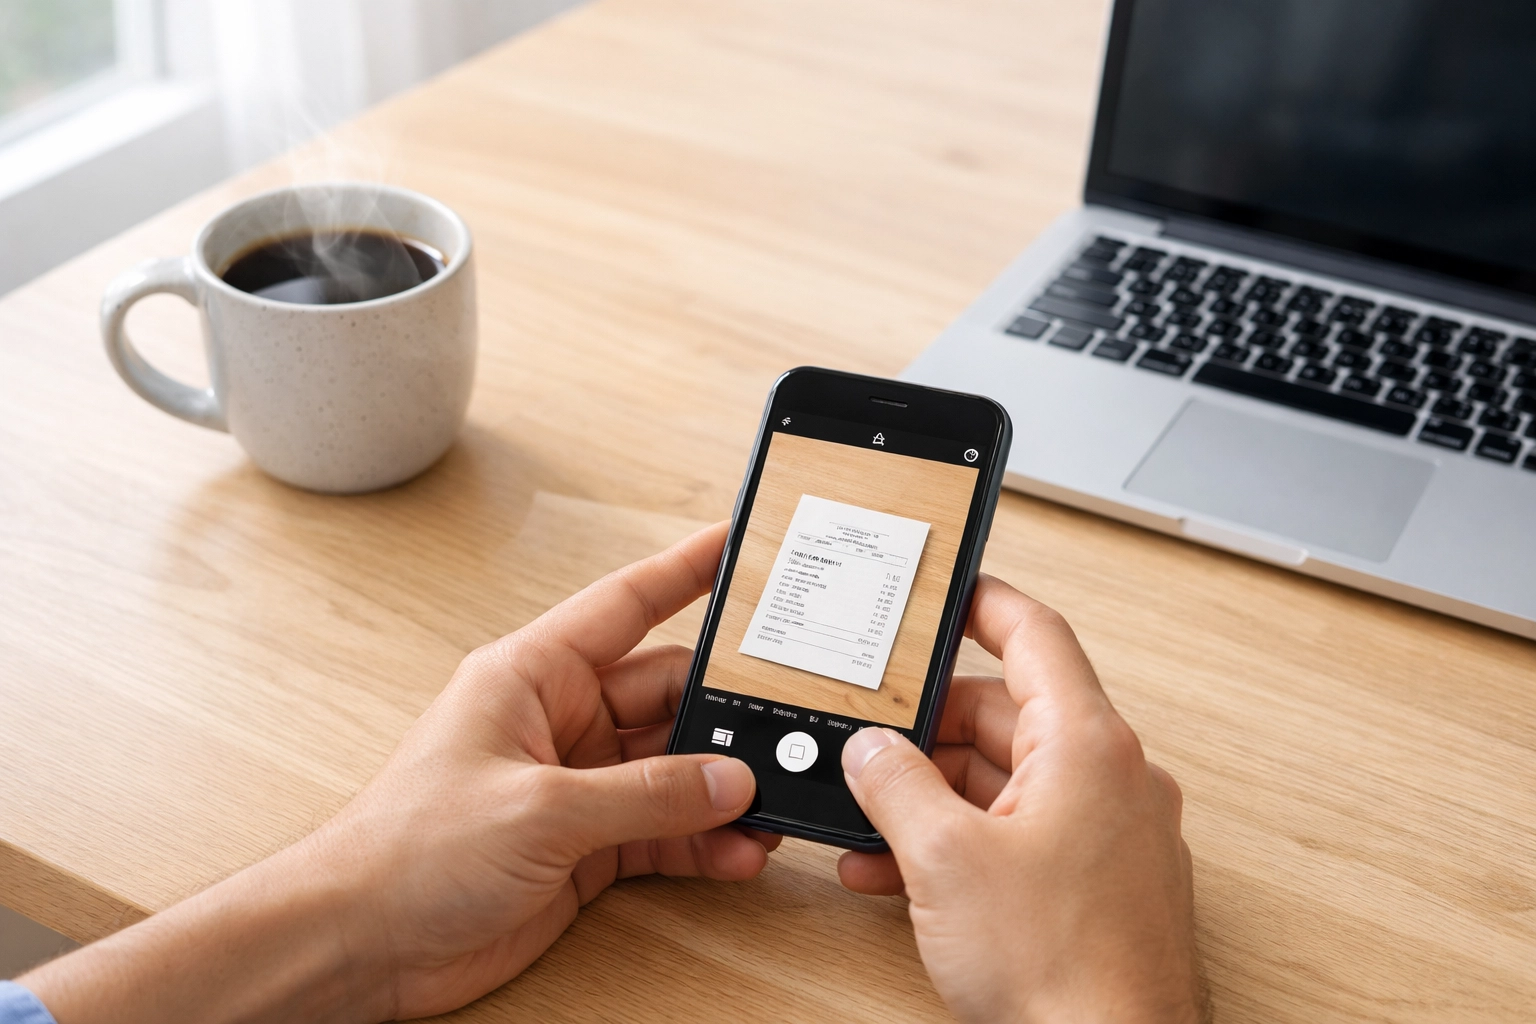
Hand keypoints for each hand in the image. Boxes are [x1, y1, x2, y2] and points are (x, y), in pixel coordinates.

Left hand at [24, 521, 777, 1022]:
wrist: (361, 946)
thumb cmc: (406, 853)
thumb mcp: (538, 811)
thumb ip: (643, 795)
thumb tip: (726, 780)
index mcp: (532, 675)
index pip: (626, 605)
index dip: (685, 571)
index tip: (739, 545)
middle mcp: (560, 721)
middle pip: (668, 696)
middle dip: (726, 715)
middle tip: (788, 725)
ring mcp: (576, 785)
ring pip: (674, 770)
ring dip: (721, 791)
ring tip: (771, 806)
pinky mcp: (585, 845)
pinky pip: (663, 830)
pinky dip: (703, 842)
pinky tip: (737, 852)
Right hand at [838, 575, 1202, 1023]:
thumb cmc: (1064, 971)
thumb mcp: (944, 859)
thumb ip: (895, 783)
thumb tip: (871, 749)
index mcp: (1087, 745)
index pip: (1034, 635)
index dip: (981, 602)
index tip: (943, 590)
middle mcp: (1110, 778)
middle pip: (1006, 713)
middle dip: (926, 726)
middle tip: (869, 733)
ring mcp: (1109, 834)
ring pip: (1005, 782)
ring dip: (932, 796)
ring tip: (869, 820)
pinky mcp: (1097, 883)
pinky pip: (1020, 835)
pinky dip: (961, 842)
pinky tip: (897, 873)